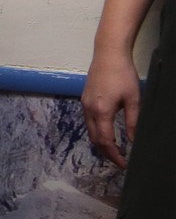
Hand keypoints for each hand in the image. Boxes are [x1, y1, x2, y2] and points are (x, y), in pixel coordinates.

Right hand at [82, 47, 139, 168]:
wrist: (108, 54)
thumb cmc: (123, 74)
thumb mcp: (133, 99)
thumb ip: (133, 122)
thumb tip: (133, 141)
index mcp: (101, 111)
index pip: (106, 141)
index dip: (114, 155)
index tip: (124, 164)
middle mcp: (89, 110)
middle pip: (95, 139)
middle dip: (107, 153)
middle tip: (120, 161)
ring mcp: (84, 105)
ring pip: (90, 131)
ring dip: (101, 143)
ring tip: (115, 150)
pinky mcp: (85, 100)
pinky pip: (89, 122)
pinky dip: (97, 132)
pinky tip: (107, 133)